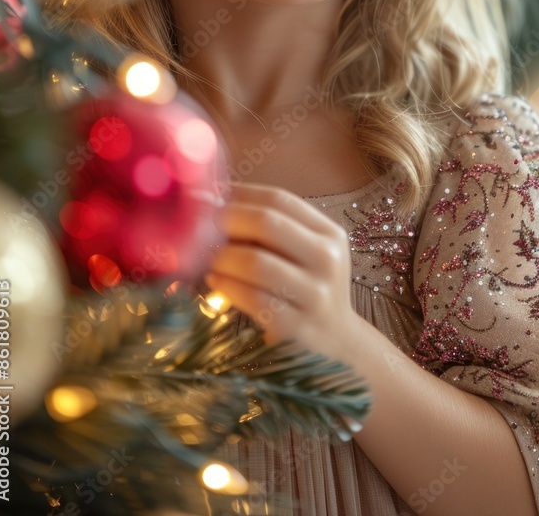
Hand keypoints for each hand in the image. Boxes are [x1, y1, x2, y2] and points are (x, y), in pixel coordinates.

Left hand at [204, 182, 360, 365]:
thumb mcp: (304, 254)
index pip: (280, 199)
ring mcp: (315, 295)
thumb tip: (213, 201)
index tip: (209, 197)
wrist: (337, 345)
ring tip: (209, 259)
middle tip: (200, 228)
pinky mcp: (296, 327)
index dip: (239, 194)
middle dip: (226, 221)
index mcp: (329, 234)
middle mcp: (327, 260)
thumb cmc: (307, 290)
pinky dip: (226, 285)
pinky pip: (252, 298)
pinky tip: (215, 281)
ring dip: (222, 257)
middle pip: (267, 223)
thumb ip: (271, 229)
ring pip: (256, 261)